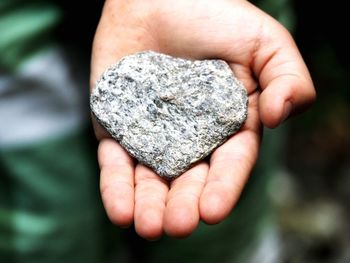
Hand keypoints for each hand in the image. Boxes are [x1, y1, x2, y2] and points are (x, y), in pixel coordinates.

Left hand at [90, 0, 314, 239]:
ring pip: (151, 178)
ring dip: (149, 205)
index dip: (222, 187)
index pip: (229, 163)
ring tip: (149, 227)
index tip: (211, 210)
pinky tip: (120, 211)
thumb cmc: (213, 14)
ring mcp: (153, 134)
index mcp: (228, 124)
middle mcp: (191, 136)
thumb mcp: (264, 42)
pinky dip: (116, 186)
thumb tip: (281, 117)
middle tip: (178, 225)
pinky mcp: (119, 127)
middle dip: (183, 204)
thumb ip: (288, 78)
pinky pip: (116, 160)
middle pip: (188, 178)